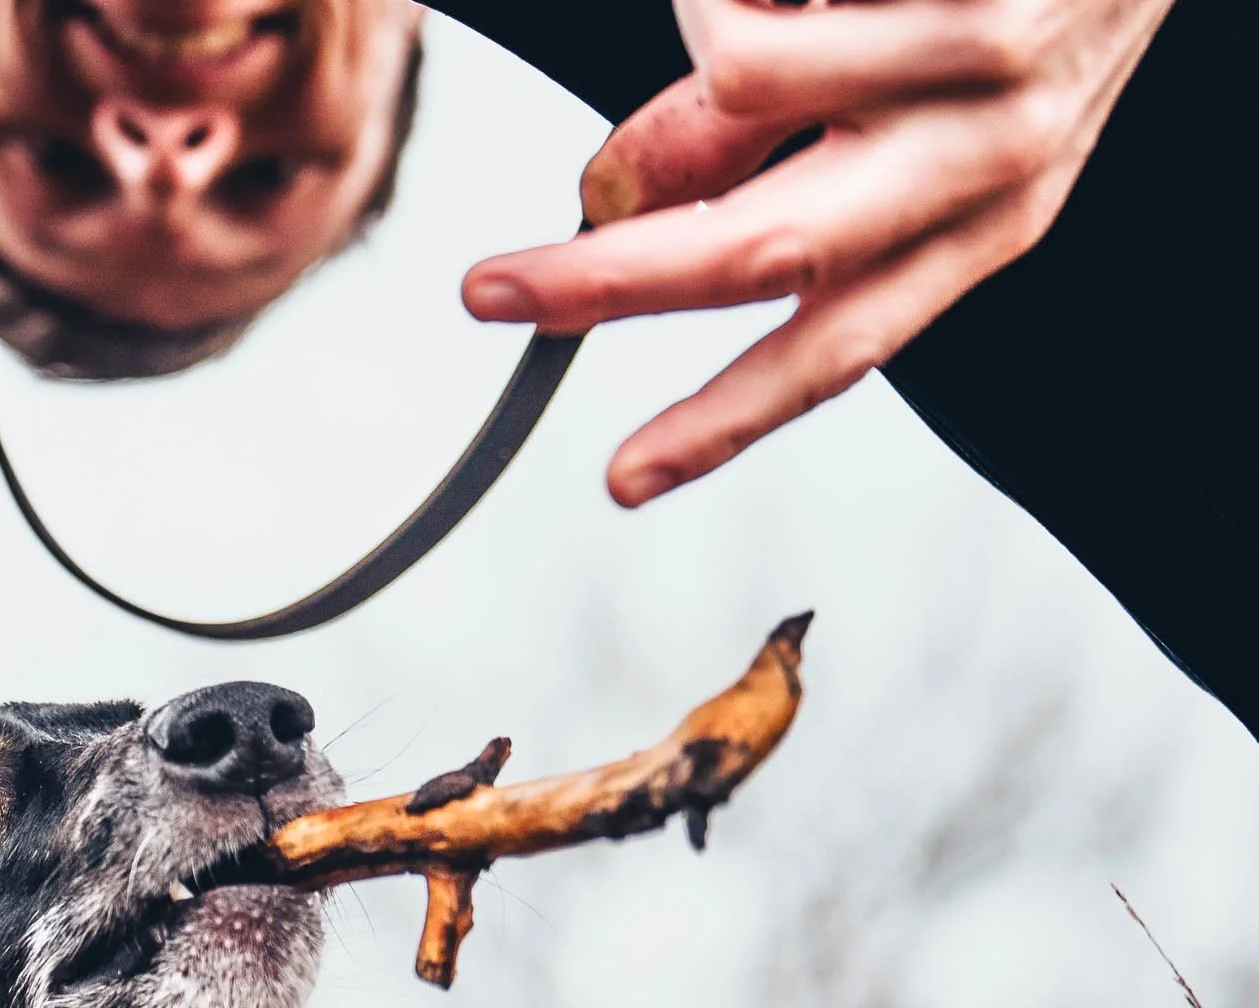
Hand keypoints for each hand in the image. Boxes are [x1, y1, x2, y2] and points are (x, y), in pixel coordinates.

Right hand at [462, 0, 1175, 506]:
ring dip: (699, 34)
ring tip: (739, 1)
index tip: (624, 479)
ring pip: (743, 85)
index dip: (720, 422)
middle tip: (489, 291)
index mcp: (983, 222)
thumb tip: (627, 199)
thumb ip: (765, 151)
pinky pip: (757, 9)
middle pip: (763, 253)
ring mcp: (993, 79)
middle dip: (604, 279)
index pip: (832, 351)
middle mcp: (998, 169)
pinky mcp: (978, 5)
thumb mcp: (909, 93)